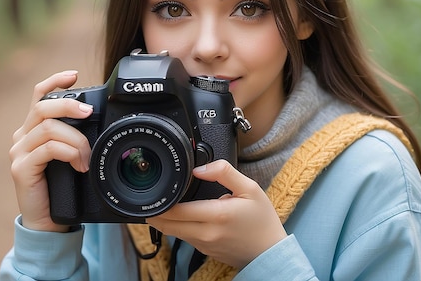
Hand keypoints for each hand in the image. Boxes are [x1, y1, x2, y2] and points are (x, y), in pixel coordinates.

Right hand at [8, 70, 92, 231]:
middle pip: (42, 107)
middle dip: (69, 105)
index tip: (75, 74)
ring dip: (75, 139)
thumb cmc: (63, 187)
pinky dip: (68, 153)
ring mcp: (19, 152)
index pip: (38, 95)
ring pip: (49, 128)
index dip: (55, 81)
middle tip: (89, 112)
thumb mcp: (70, 155)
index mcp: (33, 129)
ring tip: (87, 157)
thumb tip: (98, 118)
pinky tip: (79, 165)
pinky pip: (48, 149)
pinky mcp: (20, 168)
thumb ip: (75, 136)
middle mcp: (22, 136)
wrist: (48, 222)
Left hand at [146, 160, 286, 268]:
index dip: (162, 201)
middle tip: (150, 198)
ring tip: (162, 204)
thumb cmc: (262, 221)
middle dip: (156, 212)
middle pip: (168, 225)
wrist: (270, 253)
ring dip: (165, 220)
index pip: (177, 210)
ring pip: (173, 232)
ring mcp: (204, 244)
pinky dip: (177, 227)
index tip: (156, 190)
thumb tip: (200, 168)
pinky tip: (179, 216)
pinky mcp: (205, 250)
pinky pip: (184, 238)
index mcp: (217, 215)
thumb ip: (224, 172)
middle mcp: (207, 233)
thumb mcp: (250, 188)